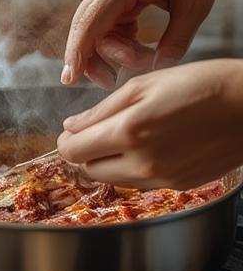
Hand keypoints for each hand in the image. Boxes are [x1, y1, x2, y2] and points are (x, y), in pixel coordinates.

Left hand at [57, 59, 242, 189]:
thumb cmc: (203, 85)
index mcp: (129, 132)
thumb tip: (72, 126)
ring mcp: (159, 179)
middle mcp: (141, 162)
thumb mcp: (146, 84)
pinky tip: (152, 146)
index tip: (73, 132)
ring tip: (129, 136)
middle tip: (99, 132)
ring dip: (109, 161)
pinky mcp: (176, 186)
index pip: (73, 151)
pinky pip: (139, 183)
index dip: (67, 141)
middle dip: (86, 152)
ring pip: (113, 179)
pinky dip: (134, 168)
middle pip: (89, 170)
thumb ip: (103, 110)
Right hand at [62, 0, 222, 88]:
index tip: (69, 79)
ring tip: (145, 57)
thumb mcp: (195, 3)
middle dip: (93, 61)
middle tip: (112, 81)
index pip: (89, 25)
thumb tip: (157, 69)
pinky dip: (119, 45)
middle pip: (83, 33)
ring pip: (94, 35)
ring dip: (113, 53)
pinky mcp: (114, 1)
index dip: (77, 54)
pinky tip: (140, 46)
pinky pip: (106, 31)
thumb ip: (177, 39)